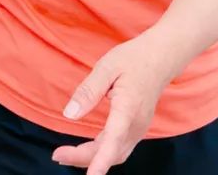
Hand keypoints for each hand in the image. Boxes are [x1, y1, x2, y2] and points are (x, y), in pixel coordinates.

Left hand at [52, 37, 170, 174]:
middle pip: (111, 152)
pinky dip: (101, 153)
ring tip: (65, 154)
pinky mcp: (136, 129)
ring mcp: (139, 128)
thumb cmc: (133, 59)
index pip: (115, 138)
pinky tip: (85, 150)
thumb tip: (69, 114)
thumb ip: (88, 91)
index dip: (101, 160)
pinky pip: (119, 148)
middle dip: (84, 159)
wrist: (160, 58)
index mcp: (128, 108)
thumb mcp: (106, 67)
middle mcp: (136, 124)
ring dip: (91, 159)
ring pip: (115, 154)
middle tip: (57, 155)